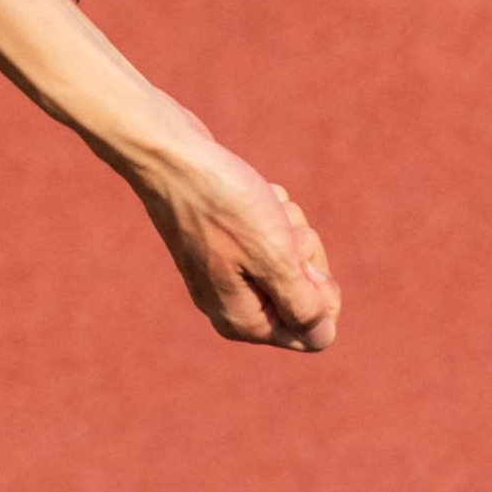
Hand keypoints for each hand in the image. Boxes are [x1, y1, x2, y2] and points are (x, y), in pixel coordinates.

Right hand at [127, 137, 340, 351]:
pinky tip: (247, 194)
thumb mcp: (274, 257)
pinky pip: (270, 234)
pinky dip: (270, 210)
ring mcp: (226, 273)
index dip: (321, 291)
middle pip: (305, 293)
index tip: (298, 257)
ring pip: (291, 257)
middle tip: (275, 226)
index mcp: (243, 321)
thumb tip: (323, 337)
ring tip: (258, 204)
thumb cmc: (223, 204)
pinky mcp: (223, 243)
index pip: (313, 331)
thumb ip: (302, 306)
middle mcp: (233, 305)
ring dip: (286, 225)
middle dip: (302, 252)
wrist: (169, 155)